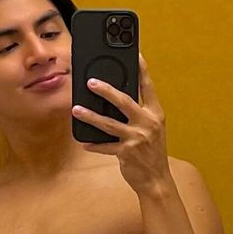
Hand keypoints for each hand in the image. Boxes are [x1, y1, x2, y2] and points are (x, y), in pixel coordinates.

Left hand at [72, 52, 169, 194]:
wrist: (156, 180)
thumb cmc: (151, 152)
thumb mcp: (152, 129)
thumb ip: (139, 113)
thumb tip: (116, 98)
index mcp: (155, 114)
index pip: (148, 86)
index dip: (141, 69)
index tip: (135, 53)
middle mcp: (148, 123)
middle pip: (124, 101)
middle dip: (106, 91)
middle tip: (90, 82)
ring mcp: (137, 138)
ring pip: (109, 124)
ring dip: (91, 116)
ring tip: (76, 110)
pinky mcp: (127, 153)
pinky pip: (106, 146)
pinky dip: (94, 145)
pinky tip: (84, 143)